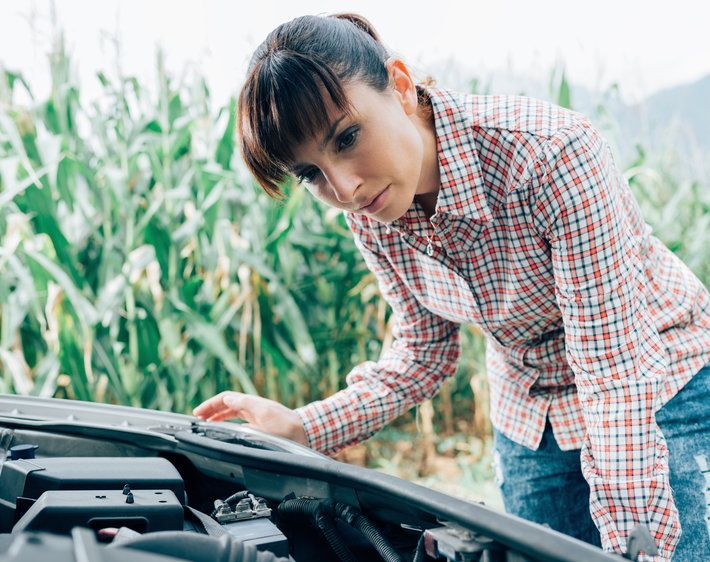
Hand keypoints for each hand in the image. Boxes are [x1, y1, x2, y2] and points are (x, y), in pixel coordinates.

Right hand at [192, 391, 308, 446]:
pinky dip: (228, 423)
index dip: (210, 404)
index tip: (198, 413)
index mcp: (251, 404)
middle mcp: (252, 408)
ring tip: (206, 423)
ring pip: (231, 412)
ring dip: (218, 416)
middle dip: (211, 410)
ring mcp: (256, 416)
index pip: (226, 398)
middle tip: (198, 419)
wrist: (305, 433)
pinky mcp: (260, 425)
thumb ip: (245, 405)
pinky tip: (224, 430)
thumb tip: (227, 399)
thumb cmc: (286, 426)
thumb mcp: (264, 414)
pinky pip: (239, 421)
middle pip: (227, 404)